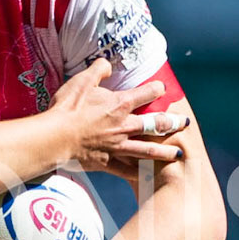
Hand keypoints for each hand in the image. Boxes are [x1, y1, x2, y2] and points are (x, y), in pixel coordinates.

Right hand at [50, 60, 186, 171]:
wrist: (54, 138)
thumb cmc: (67, 108)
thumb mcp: (81, 82)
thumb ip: (97, 70)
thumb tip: (106, 64)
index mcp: (120, 104)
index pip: (148, 93)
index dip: (157, 89)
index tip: (162, 89)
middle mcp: (124, 126)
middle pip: (156, 124)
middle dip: (172, 123)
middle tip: (184, 123)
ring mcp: (118, 146)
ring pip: (148, 150)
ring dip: (165, 152)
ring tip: (178, 154)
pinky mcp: (107, 162)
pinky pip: (127, 170)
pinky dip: (138, 174)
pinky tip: (147, 175)